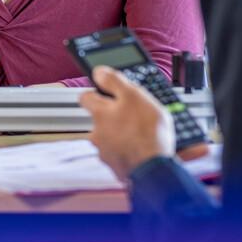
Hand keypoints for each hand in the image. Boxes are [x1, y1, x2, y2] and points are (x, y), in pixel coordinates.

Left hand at [78, 66, 175, 180]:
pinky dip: (129, 152)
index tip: (108, 93)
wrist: (155, 170)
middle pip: (100, 120)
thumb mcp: (134, 96)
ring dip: (122, 136)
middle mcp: (97, 133)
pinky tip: (142, 150)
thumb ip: (114, 82)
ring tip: (142, 135)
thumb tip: (98, 72)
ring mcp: (106, 152)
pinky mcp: (117, 168)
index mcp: (100, 114)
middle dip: (114, 117)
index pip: (86, 97)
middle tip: (134, 117)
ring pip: (110, 138)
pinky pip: (120, 156)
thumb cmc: (147, 133)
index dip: (97, 93)